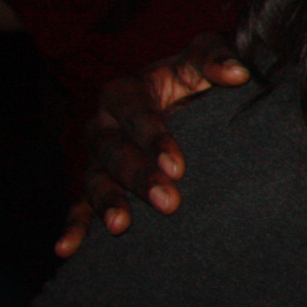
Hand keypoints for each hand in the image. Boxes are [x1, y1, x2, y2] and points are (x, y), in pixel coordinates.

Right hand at [55, 32, 248, 257]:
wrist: (192, 100)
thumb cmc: (198, 76)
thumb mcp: (206, 57)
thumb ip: (218, 57)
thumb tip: (238, 73)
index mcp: (126, 91)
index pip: (134, 113)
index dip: (153, 137)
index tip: (178, 165)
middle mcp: (105, 124)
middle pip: (113, 151)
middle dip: (138, 176)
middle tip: (168, 201)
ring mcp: (98, 158)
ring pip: (94, 180)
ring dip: (107, 203)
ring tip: (121, 226)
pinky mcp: (99, 184)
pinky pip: (79, 206)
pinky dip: (74, 227)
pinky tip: (68, 249)